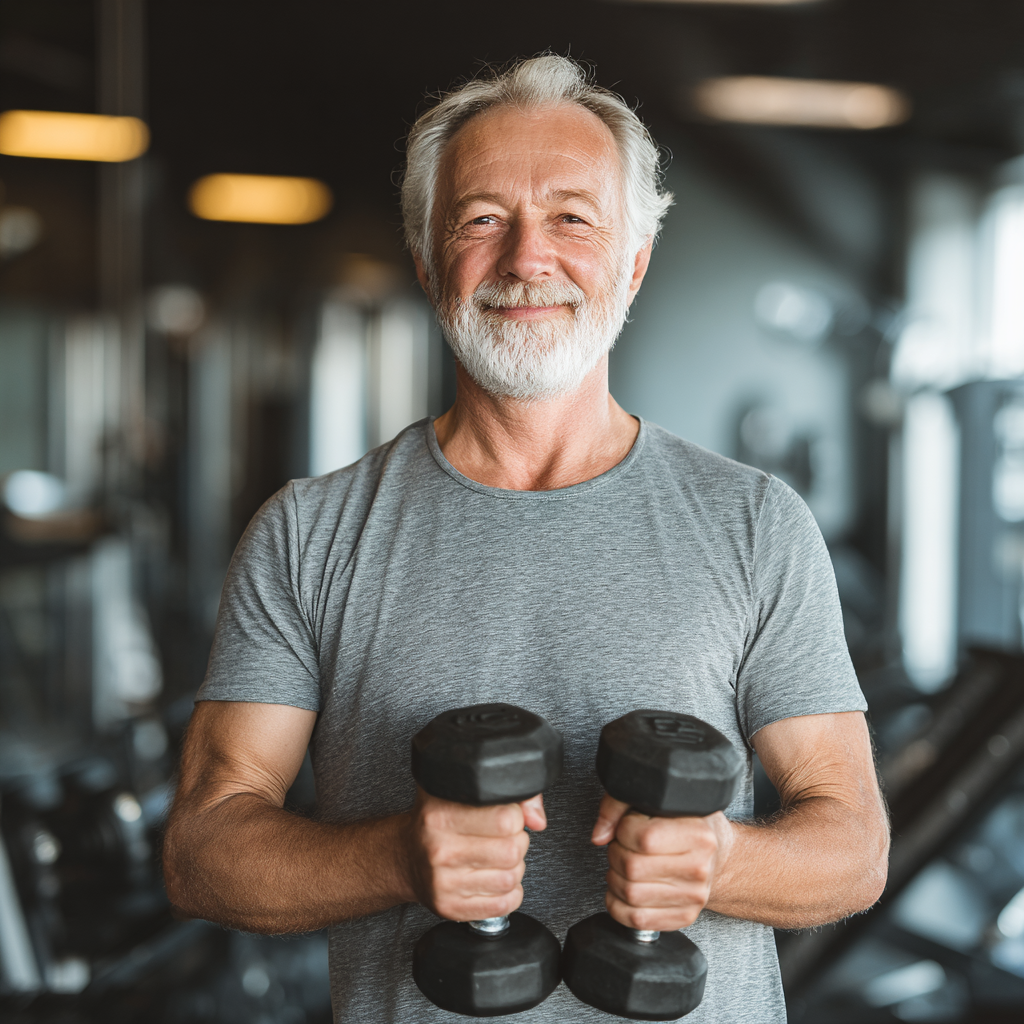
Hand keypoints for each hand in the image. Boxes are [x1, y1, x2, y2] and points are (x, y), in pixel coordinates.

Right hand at [405, 787, 545, 921]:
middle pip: (512, 850)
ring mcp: (443, 882)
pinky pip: (505, 904)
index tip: (506, 815)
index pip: (506, 818)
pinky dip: (510, 892)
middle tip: (504, 838)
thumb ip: (509, 794)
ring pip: (511, 878)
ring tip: (497, 857)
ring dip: (513, 868)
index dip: (515, 816)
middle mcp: (439, 848)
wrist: (405, 856)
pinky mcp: (450, 908)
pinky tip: (494, 877)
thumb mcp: (462, 793)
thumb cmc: (438, 822)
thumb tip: (537, 818)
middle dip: (517, 842)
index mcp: (440, 814)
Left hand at [591, 795, 732, 931]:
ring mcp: (693, 897)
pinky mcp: (683, 917)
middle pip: (632, 867)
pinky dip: (617, 904)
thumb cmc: (686, 824)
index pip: (644, 837)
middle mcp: (699, 868)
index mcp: (698, 834)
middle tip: (623, 845)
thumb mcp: (660, 801)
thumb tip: (599, 835)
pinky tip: (623, 888)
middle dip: (615, 853)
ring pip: (630, 894)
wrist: (715, 854)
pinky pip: (636, 920)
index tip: (627, 826)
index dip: (623, 829)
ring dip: (614, 877)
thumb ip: (621, 804)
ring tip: (624, 864)